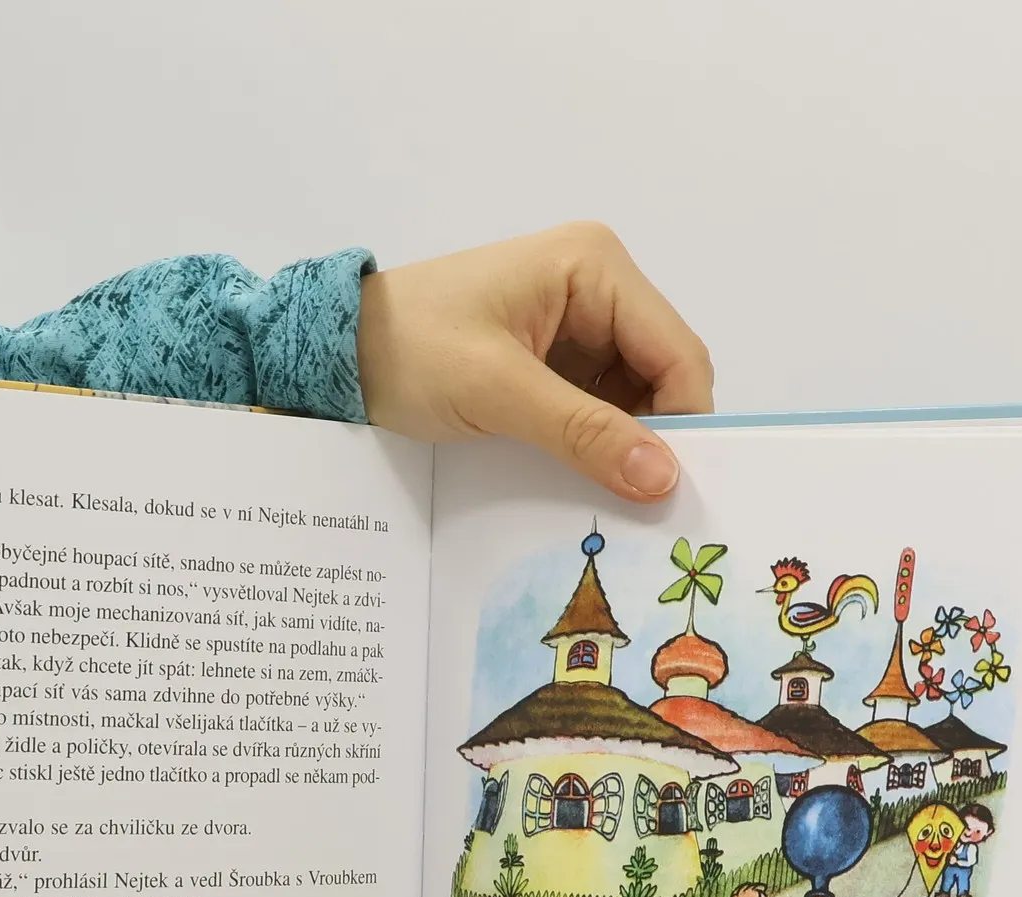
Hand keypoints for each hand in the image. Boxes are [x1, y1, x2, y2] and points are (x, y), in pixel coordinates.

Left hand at [358, 222, 712, 501]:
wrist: (336, 355)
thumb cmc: (408, 351)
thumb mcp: (498, 391)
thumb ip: (583, 433)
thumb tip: (663, 476)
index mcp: (594, 266)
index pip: (676, 352)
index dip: (685, 421)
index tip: (676, 490)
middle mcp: (597, 285)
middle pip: (661, 375)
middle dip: (655, 437)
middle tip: (644, 506)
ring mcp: (575, 324)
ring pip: (633, 399)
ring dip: (623, 446)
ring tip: (608, 497)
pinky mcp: (551, 360)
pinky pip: (596, 408)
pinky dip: (595, 445)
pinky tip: (581, 479)